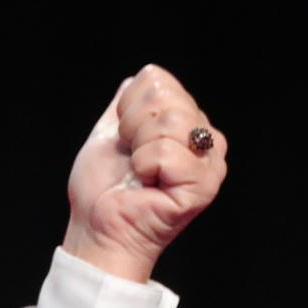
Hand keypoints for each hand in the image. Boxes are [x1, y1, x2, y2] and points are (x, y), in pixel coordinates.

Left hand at [61, 65, 226, 282]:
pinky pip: (166, 152)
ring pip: (170, 121)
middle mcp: (206, 139)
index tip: (123, 140)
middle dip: (132, 127)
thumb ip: (124, 106)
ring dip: (138, 148)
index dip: (126, 109)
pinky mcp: (204, 184)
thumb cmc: (102, 191)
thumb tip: (140, 77)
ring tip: (139, 171)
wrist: (97, 229)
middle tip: (130, 159)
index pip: (158, 80)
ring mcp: (210, 162)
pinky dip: (144, 167)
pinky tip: (146, 184)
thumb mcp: (108, 136)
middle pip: (167, 97)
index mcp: (186, 123)